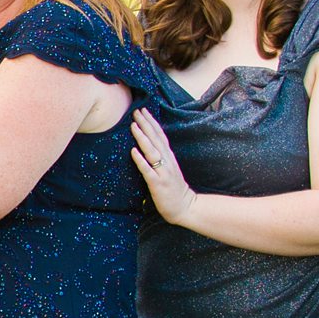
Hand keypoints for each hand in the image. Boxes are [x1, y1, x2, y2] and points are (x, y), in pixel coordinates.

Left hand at [127, 109, 197, 224]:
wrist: (185, 207)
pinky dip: (140, 160)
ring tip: (133, 126)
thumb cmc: (174, 189)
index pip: (160, 135)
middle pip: (156, 139)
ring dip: (142, 138)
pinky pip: (148, 170)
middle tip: (136, 111)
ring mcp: (163, 172)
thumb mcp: (168, 169)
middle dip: (146, 124)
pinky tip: (133, 151)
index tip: (143, 110)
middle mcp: (167, 161)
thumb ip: (160, 158)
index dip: (151, 122)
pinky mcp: (158, 184)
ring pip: (152, 151)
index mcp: (169, 157)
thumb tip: (147, 146)